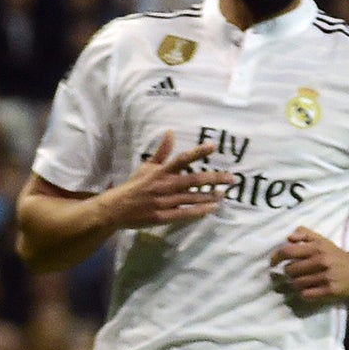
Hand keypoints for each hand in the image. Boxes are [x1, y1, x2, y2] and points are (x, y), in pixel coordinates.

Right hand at [103, 131, 231, 228]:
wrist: (116, 208)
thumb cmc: (135, 186)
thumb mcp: (147, 167)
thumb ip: (162, 152)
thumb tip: (171, 132)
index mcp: (160, 172)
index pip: (181, 159)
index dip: (197, 153)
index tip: (213, 147)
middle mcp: (164, 186)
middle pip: (193, 180)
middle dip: (214, 178)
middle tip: (232, 178)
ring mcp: (164, 202)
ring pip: (192, 198)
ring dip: (210, 196)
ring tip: (225, 193)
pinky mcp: (163, 216)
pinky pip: (185, 213)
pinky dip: (199, 211)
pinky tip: (212, 208)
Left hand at [270, 226, 348, 302]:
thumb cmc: (336, 255)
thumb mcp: (322, 240)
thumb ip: (304, 234)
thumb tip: (288, 238)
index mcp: (317, 248)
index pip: (288, 251)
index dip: (276, 257)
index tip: (272, 263)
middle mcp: (321, 261)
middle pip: (290, 271)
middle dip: (288, 273)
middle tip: (293, 273)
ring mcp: (326, 277)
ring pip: (297, 284)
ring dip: (295, 284)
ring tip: (300, 281)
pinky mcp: (331, 291)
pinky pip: (307, 295)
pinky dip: (304, 293)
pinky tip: (307, 290)